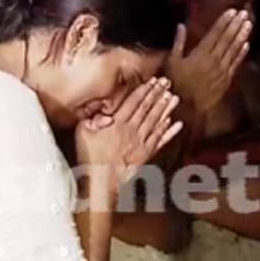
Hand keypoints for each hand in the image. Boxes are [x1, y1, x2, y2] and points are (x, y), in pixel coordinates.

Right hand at [76, 77, 181, 193]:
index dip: (144, 90)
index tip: (153, 81)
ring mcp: (141, 141)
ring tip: (174, 97)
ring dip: (166, 108)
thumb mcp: (83, 132)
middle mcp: (132, 129)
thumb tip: (105, 112)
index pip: (134, 102)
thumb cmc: (90, 156)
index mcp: (117, 123)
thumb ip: (92, 119)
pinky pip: (160, 139)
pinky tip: (176, 123)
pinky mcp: (147, 153)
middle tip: (167, 83)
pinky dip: (169, 131)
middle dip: (158, 94)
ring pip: (157, 121)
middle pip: (148, 108)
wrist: (103, 179)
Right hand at [166, 10, 251, 114]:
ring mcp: (222, 71)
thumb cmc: (175, 83)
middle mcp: (214, 60)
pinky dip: (241, 54)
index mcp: (200, 54)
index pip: (215, 33)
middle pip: (227, 39)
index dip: (224, 22)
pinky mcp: (226, 80)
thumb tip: (180, 26)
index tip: (232, 11)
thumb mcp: (172, 61)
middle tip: (244, 13)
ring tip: (248, 24)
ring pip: (234, 50)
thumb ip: (178, 43)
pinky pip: (235, 65)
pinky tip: (246, 45)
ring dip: (242, 36)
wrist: (185, 107)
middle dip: (236, 25)